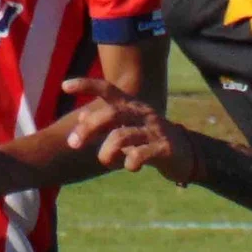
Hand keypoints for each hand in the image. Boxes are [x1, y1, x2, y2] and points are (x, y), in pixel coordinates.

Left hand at [60, 77, 198, 181]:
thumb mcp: (127, 127)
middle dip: (88, 128)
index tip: (64, 86)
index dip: (86, 85)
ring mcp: (154, 130)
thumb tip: (81, 116)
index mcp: (132, 105)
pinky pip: (141, 154)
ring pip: (122, 136)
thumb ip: (106, 122)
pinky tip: (129, 166)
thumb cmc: (149, 139)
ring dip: (106, 152)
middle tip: (73, 144)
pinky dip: (130, 162)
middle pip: (111, 113)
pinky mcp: (164, 148)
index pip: (108, 89)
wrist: (187, 153)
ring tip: (104, 161)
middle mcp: (142, 113)